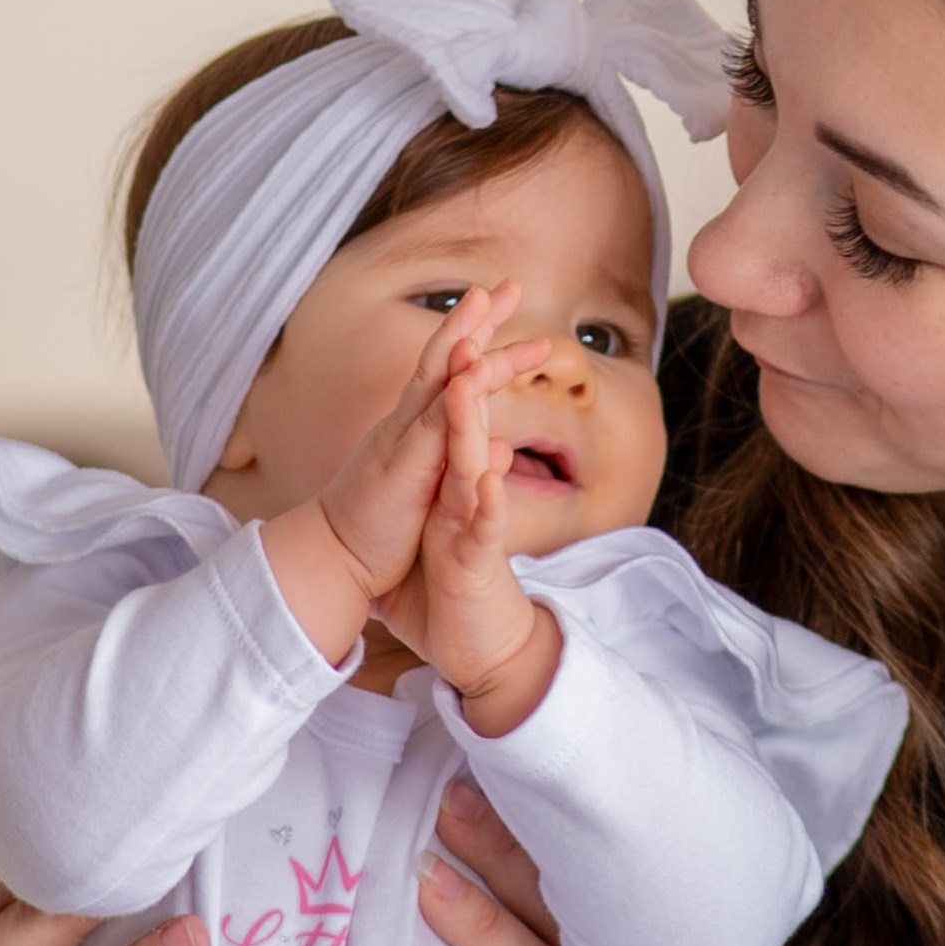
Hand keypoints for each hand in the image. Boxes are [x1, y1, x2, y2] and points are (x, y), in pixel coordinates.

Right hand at [263, 286, 547, 658]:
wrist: (333, 560)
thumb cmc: (378, 531)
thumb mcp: (432, 490)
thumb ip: (462, 461)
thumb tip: (505, 447)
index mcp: (415, 431)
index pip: (451, 375)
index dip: (479, 340)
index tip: (503, 309)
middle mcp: (407, 424)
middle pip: (445, 358)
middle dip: (477, 319)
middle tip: (508, 282)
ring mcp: (403, 438)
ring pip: (438, 376)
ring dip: (463, 336)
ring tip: (486, 299)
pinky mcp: (404, 464)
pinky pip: (433, 421)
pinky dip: (454, 390)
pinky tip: (472, 360)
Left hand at [381, 337, 561, 733]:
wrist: (477, 643)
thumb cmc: (453, 583)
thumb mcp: (440, 525)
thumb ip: (456, 488)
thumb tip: (483, 458)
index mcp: (452, 473)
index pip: (457, 404)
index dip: (464, 354)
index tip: (478, 302)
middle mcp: (469, 487)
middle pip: (478, 416)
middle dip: (492, 361)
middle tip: (505, 306)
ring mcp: (475, 519)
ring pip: (476, 463)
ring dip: (474, 421)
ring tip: (473, 379)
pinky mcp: (476, 558)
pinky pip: (484, 526)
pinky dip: (487, 502)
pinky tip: (491, 478)